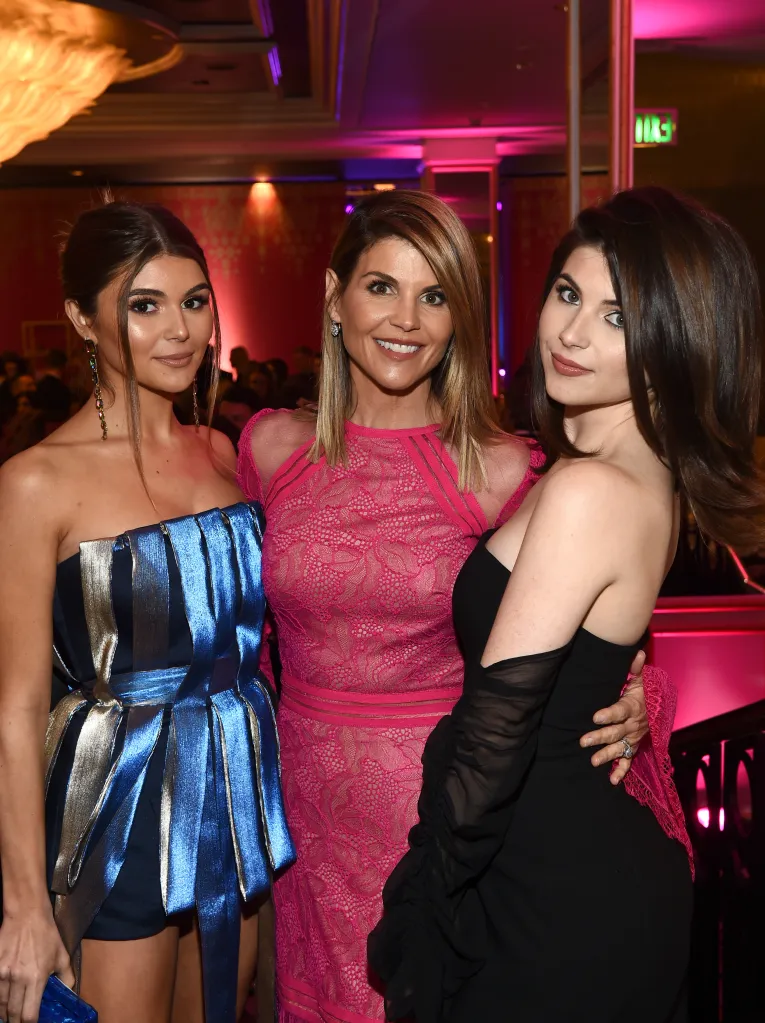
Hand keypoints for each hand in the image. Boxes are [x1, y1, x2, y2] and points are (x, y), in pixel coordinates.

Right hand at [0, 909, 74, 1022]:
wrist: (27, 915)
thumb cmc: (46, 935)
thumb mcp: (62, 955)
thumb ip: (67, 977)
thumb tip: (69, 993)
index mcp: (37, 978)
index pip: (29, 1014)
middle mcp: (18, 979)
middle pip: (12, 1013)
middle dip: (15, 1022)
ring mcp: (3, 974)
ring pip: (1, 1004)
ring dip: (5, 1013)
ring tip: (9, 1016)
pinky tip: (2, 1003)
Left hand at [579, 650, 648, 785]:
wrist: (658, 709)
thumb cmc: (644, 692)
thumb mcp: (641, 679)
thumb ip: (636, 667)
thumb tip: (638, 652)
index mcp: (633, 707)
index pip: (620, 710)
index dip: (608, 714)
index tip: (595, 717)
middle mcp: (634, 725)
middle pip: (616, 732)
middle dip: (600, 737)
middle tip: (583, 741)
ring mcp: (633, 738)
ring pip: (620, 748)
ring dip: (607, 755)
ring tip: (593, 761)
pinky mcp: (633, 747)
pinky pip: (629, 760)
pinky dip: (621, 771)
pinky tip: (612, 780)